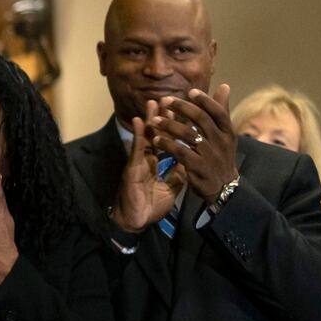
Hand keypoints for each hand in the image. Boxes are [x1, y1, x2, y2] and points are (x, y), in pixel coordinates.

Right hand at [112, 103, 184, 230]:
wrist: (138, 221)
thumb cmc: (151, 206)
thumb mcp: (171, 188)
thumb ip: (178, 174)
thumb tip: (188, 163)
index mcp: (155, 163)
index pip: (167, 141)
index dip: (174, 127)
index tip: (182, 112)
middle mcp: (146, 159)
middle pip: (157, 134)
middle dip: (163, 117)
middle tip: (169, 99)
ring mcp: (138, 162)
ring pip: (146, 137)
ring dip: (150, 119)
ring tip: (153, 102)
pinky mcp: (132, 168)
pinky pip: (137, 149)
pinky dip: (139, 134)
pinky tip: (140, 121)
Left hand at [152, 85, 238, 201]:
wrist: (223, 187)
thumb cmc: (220, 156)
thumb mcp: (225, 134)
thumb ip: (221, 111)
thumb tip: (224, 86)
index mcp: (228, 132)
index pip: (218, 112)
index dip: (205, 101)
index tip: (190, 91)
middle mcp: (221, 141)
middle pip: (202, 120)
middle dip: (183, 108)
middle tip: (165, 100)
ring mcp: (210, 154)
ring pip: (189, 135)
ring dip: (169, 126)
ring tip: (153, 121)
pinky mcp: (198, 167)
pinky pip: (181, 152)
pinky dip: (167, 144)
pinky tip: (155, 140)